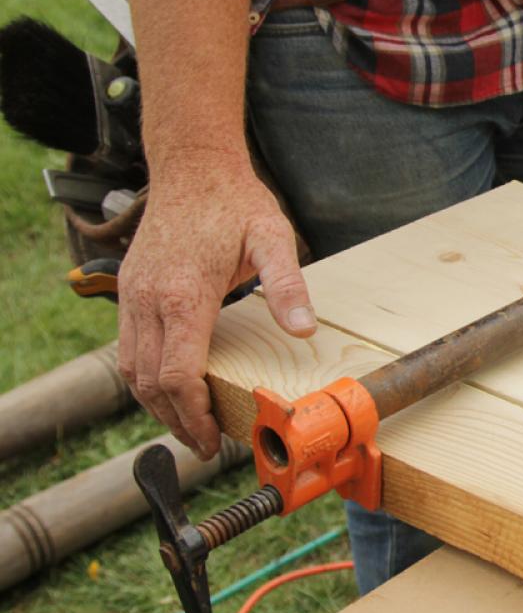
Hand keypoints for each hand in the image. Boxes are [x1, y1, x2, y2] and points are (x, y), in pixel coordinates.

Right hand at [117, 165, 315, 458]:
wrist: (191, 166)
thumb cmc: (234, 202)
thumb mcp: (272, 237)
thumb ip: (288, 285)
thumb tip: (304, 331)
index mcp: (183, 294)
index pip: (178, 373)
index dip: (193, 413)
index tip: (211, 437)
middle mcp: (148, 299)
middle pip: (150, 382)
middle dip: (176, 420)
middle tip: (204, 445)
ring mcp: (132, 295)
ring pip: (131, 370)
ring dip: (157, 405)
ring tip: (188, 427)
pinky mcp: (128, 291)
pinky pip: (128, 348)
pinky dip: (146, 378)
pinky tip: (171, 389)